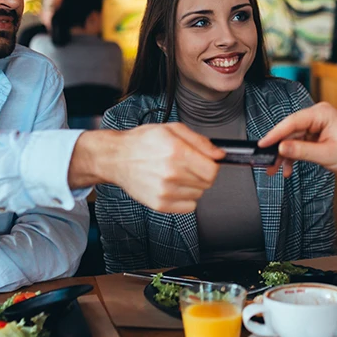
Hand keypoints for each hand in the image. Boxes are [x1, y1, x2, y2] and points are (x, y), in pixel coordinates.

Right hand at [71, 123, 224, 212]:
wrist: (117, 158)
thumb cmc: (143, 142)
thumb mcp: (173, 130)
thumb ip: (200, 142)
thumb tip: (219, 154)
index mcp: (177, 152)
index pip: (212, 169)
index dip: (212, 164)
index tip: (205, 161)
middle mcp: (171, 174)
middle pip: (207, 182)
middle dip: (201, 173)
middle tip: (187, 165)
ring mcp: (165, 191)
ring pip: (199, 194)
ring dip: (193, 185)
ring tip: (176, 174)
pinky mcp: (160, 204)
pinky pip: (189, 207)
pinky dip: (185, 198)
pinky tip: (173, 186)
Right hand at [257, 102, 336, 175]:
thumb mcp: (328, 155)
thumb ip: (303, 151)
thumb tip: (282, 147)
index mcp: (321, 114)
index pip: (292, 122)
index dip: (275, 134)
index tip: (262, 144)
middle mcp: (317, 116)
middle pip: (290, 131)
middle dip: (278, 148)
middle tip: (267, 162)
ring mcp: (316, 125)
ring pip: (293, 139)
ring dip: (285, 155)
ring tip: (275, 169)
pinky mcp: (317, 134)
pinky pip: (300, 143)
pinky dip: (294, 155)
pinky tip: (289, 168)